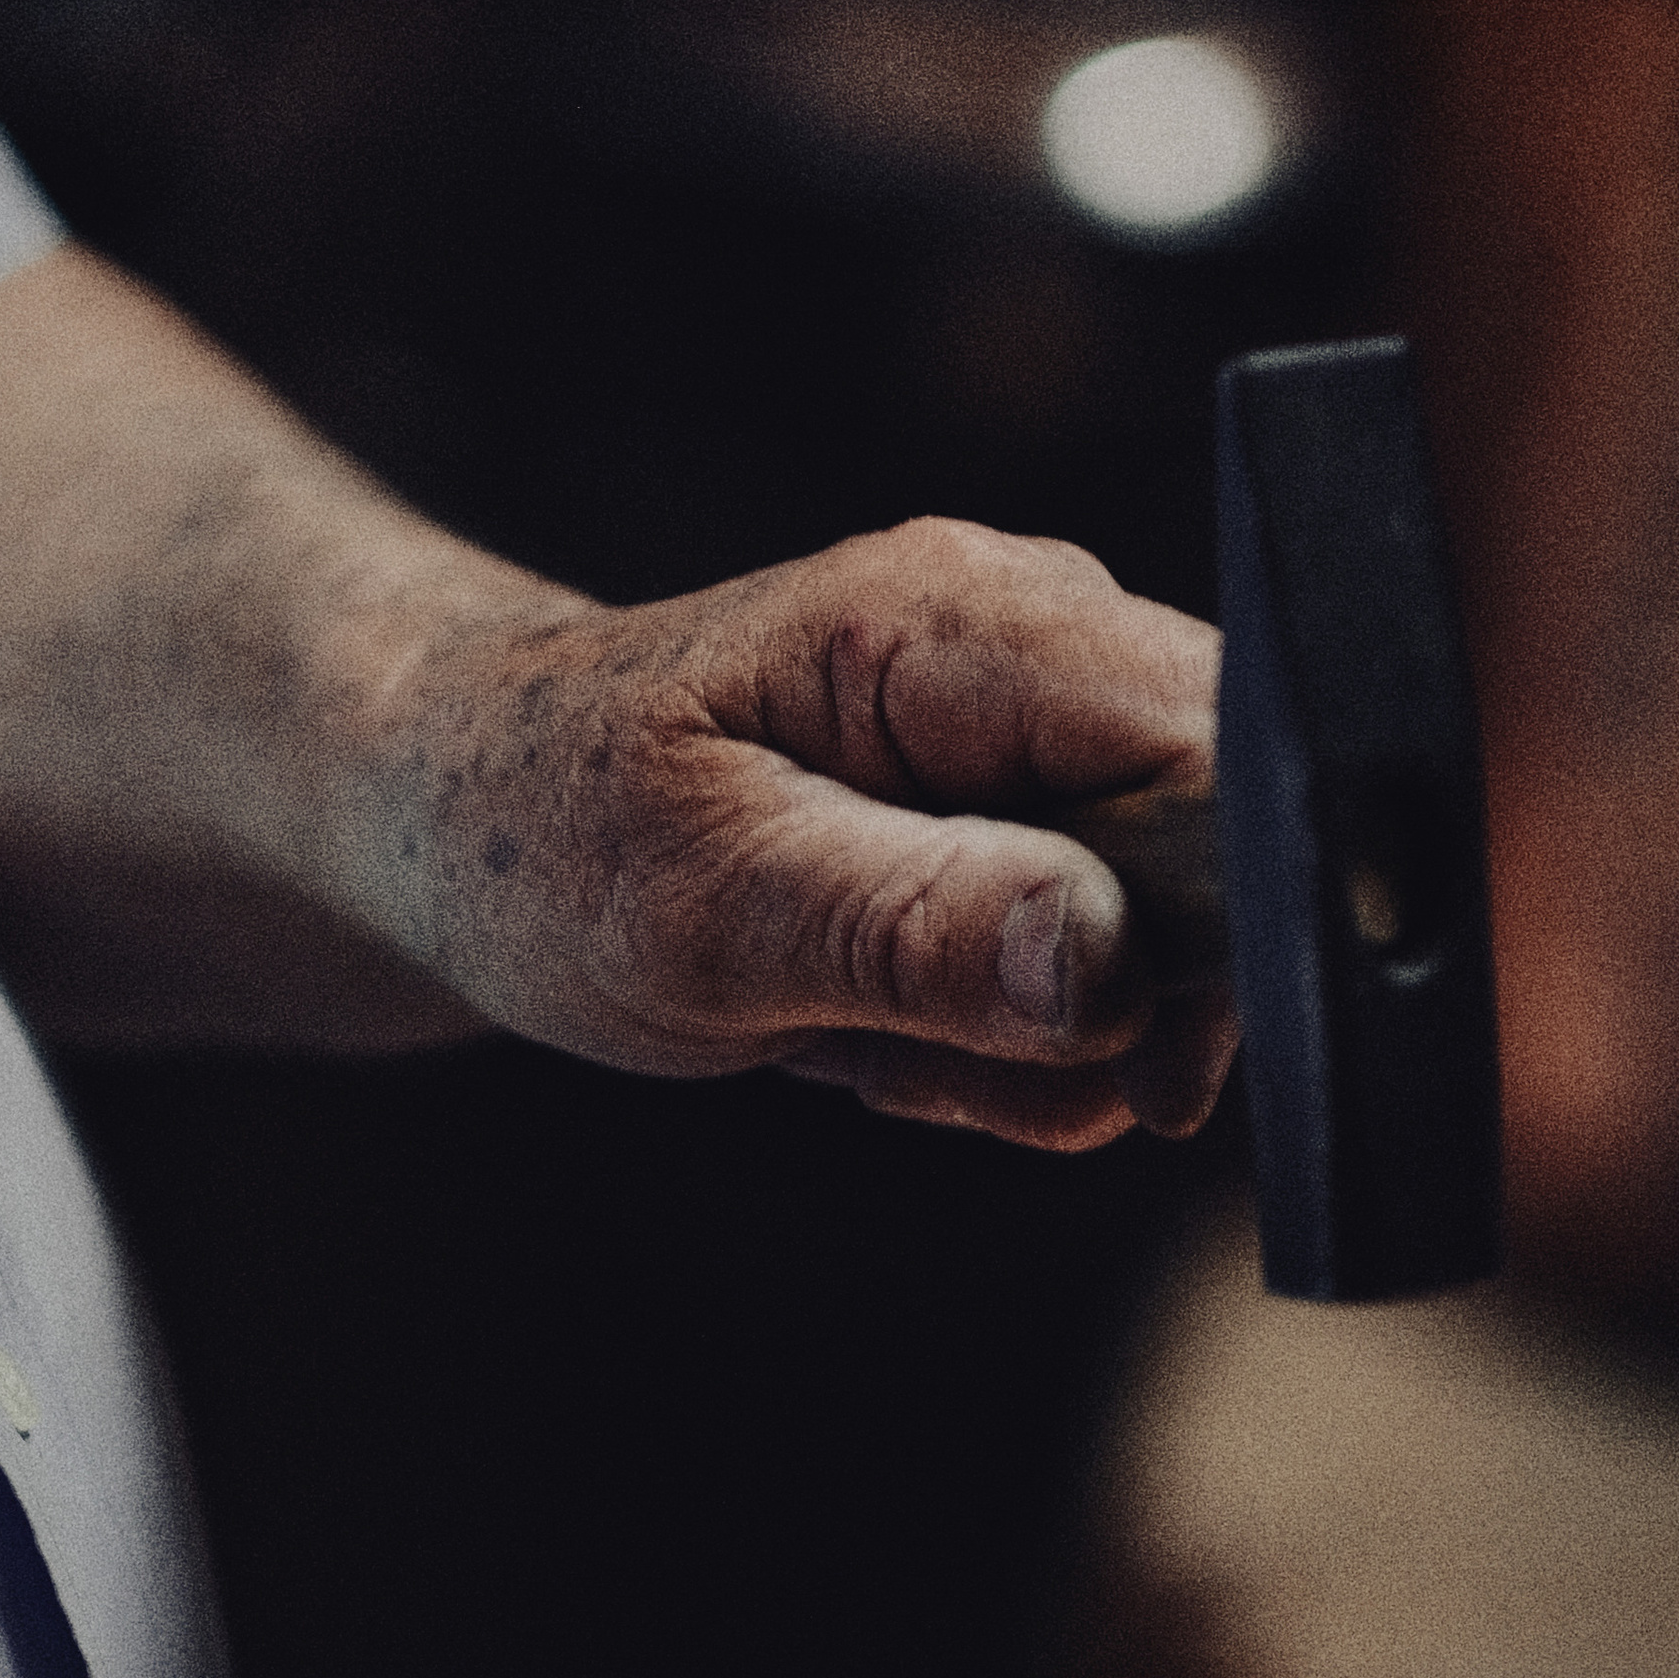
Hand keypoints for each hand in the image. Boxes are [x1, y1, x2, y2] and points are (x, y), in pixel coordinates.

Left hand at [349, 518, 1235, 1148]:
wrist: (448, 822)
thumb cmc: (540, 834)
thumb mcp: (705, 906)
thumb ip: (915, 928)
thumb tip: (1109, 964)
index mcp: (966, 623)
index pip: (1228, 745)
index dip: (1230, 919)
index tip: (1127, 1049)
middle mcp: (1030, 651)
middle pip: (1230, 852)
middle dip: (1106, 1006)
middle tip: (915, 1054)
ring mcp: (1029, 740)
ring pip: (1165, 943)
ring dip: (1028, 1048)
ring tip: (859, 1037)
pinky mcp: (1012, 825)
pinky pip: (1093, 974)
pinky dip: (996, 1047)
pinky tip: (872, 1035)